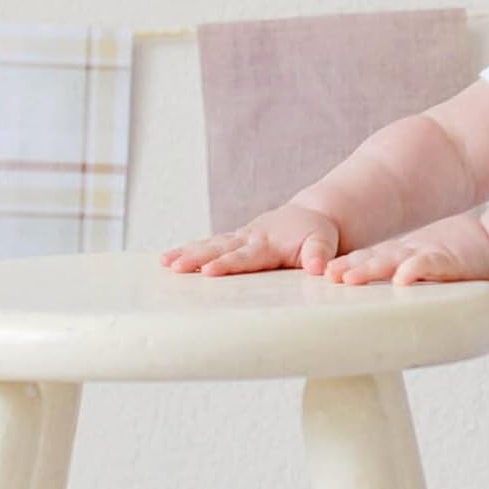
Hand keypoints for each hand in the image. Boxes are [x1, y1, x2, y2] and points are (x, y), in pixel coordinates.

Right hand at [161, 203, 340, 276]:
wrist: (312, 216)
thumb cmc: (318, 235)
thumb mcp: (324, 243)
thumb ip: (320, 254)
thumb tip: (317, 268)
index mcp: (269, 243)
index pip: (245, 256)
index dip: (227, 264)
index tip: (208, 271)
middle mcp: (250, 238)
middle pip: (219, 248)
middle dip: (196, 257)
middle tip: (175, 266)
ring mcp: (240, 237)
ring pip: (210, 244)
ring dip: (187, 253)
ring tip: (165, 263)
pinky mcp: (235, 240)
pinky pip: (210, 245)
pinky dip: (190, 250)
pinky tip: (169, 260)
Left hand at [323, 213, 488, 286]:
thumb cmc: (458, 257)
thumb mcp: (423, 265)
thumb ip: (403, 277)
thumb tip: (381, 295)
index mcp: (401, 256)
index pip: (367, 260)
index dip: (345, 266)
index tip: (320, 277)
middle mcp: (408, 254)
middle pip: (372, 260)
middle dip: (348, 268)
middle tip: (326, 277)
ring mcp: (426, 255)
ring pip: (393, 261)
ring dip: (370, 269)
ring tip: (349, 278)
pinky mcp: (448, 261)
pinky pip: (429, 265)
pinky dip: (415, 270)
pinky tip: (401, 278)